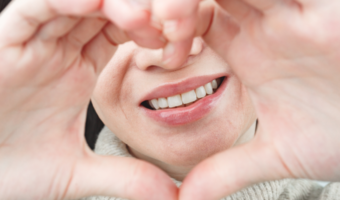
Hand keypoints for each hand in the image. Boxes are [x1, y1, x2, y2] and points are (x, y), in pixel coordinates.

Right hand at [0, 0, 176, 198]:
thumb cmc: (10, 170)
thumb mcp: (77, 173)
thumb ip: (125, 178)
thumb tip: (173, 196)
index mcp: (78, 70)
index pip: (122, 34)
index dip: (153, 34)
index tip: (180, 47)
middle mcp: (58, 50)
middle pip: (106, 9)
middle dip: (139, 11)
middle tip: (170, 27)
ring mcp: (32, 42)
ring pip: (76, 2)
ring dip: (112, 4)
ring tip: (141, 20)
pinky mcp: (3, 41)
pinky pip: (36, 8)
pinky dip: (66, 2)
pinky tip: (95, 6)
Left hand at [154, 0, 339, 198]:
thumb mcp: (278, 155)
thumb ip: (226, 170)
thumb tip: (183, 199)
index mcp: (250, 48)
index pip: (195, 19)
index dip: (168, 31)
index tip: (161, 57)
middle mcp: (268, 18)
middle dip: (176, 5)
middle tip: (162, 29)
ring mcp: (297, 6)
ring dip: (196, 0)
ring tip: (175, 20)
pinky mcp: (329, 5)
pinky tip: (202, 16)